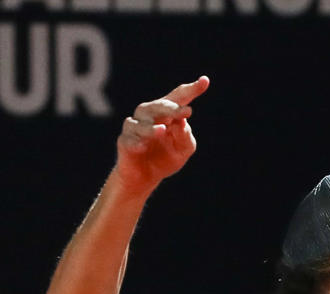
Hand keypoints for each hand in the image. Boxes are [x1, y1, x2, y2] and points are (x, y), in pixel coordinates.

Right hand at [114, 76, 209, 191]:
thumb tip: (182, 122)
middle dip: (173, 108)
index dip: (192, 89)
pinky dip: (137, 141)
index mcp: (167, 113)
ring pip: (142, 121)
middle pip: (159, 106)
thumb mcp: (183, 149)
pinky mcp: (124, 141)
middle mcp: (149, 115)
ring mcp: (135, 127)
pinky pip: (130, 139)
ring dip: (153, 127)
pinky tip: (143, 145)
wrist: (145, 177)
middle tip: (186, 111)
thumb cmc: (165, 158)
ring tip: (163, 130)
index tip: (205, 81)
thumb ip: (186, 136)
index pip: (179, 97)